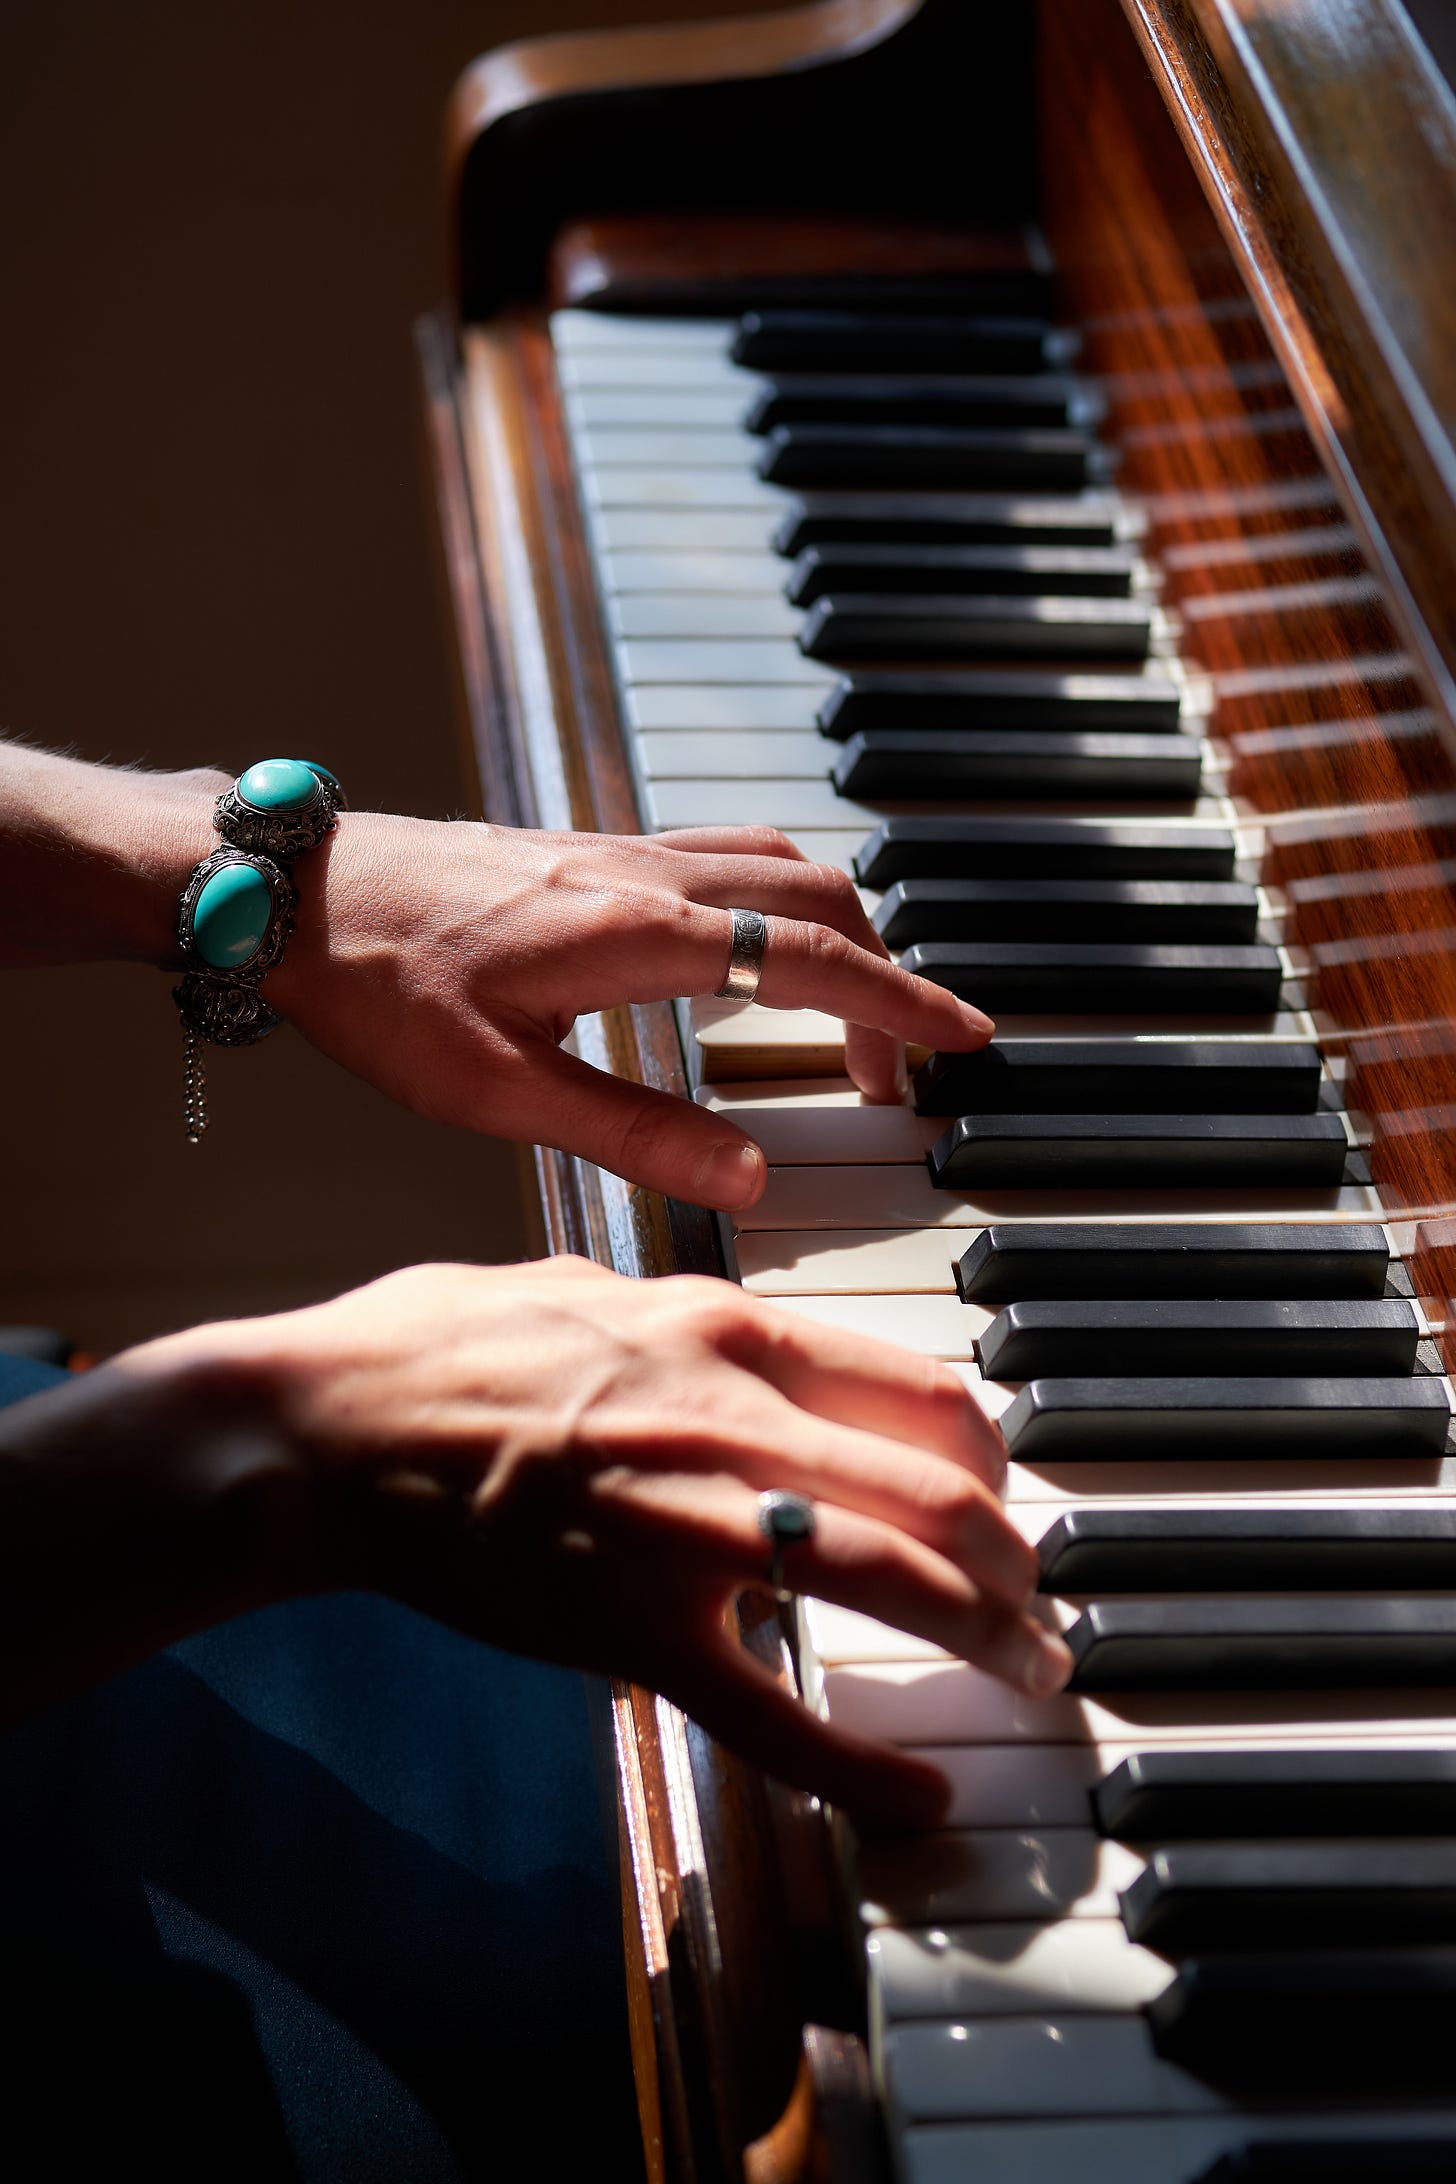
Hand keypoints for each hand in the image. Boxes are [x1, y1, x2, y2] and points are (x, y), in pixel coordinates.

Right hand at [214, 1259, 1069, 1826]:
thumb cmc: (443, 1345)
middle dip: (1019, 1564)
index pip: (925, 1396)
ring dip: (987, 1636)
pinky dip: (862, 1770)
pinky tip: (917, 1799)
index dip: (992, 1462)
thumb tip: (735, 1335)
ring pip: (893, 1583)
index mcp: (728, 1333)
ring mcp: (690, 1530)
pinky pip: (772, 1716)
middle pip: (941, 1497)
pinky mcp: (634, 1632)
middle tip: (1038, 1606)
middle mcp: (735, 1421)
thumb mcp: (587, 1286)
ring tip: (1025, 1671)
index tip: (1002, 1499)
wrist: (332, 1428)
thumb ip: (683, 1318)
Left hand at [264, 817, 992, 1209]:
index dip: (897, 1004)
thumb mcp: (495, 1090)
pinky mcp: (590, 847)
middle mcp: (645, 873)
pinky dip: (779, 896)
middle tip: (897, 1065)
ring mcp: (619, 848)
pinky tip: (751, 947)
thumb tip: (746, 1178)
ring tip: (852, 1007)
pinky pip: (725, 851)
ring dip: (835, 928)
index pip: (808, 961)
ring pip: (777, 864)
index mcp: (636, 933)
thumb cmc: (376, 986)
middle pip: (816, 901)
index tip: (961, 1040)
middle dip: (879, 979)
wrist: (288, 889)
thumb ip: (630, 1134)